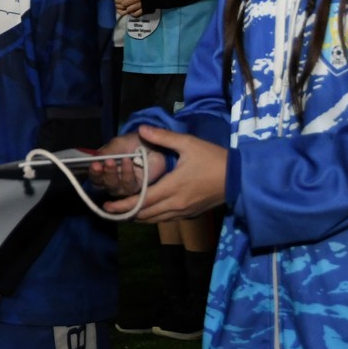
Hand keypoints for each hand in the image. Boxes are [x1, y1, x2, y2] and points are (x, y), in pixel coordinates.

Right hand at [86, 131, 153, 196]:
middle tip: (106, 162)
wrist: (153, 144)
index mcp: (102, 170)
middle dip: (102, 174)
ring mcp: (123, 186)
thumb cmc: (133, 144)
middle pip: (101, 184)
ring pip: (114, 187)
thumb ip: (107, 151)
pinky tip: (128, 162)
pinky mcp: (138, 188)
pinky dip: (127, 173)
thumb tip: (94, 159)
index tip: (94, 164)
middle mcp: (111, 181)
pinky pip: (129, 185)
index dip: (92, 172)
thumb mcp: (118, 143)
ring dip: (114, 174)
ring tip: (117, 160)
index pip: (93, 176)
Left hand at [103, 124, 226, 221]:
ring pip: (155, 219)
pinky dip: (152, 217)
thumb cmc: (213, 158)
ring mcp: (184, 211)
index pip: (142, 201)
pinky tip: (146, 212)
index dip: (123, 205)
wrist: (239, 178)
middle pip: (146, 214)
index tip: (107, 206)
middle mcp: (176, 204)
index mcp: (172, 188)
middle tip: (109, 210)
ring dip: (138, 217)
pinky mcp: (190, 213)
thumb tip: (141, 128)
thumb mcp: (188, 143)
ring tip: (123, 213)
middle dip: (126, 213)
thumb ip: (163, 137)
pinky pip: (166, 219)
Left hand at [111, 0, 144, 17]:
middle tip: (126, 1)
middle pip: (124, 4)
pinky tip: (133, 10)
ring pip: (128, 10)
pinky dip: (133, 13)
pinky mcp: (144, 10)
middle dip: (123, 3)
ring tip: (130, 5)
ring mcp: (140, 5)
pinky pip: (135, 14)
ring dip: (128, 8)